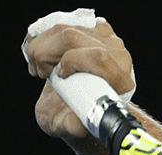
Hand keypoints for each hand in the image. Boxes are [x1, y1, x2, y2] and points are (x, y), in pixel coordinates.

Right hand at [23, 14, 135, 139]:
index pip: (98, 57)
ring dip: (41, 45)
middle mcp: (119, 56)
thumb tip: (77, 123)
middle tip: (40, 71)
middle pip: (73, 37)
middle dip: (46, 52)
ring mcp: (107, 39)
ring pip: (64, 27)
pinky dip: (44, 35)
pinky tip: (40, 52)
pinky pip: (63, 21)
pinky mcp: (93, 29)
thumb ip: (74, 126)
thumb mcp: (71, 126)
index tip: (58, 75)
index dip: (71, 61)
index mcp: (122, 82)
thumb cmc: (76, 115)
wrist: (77, 104)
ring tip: (39, 66)